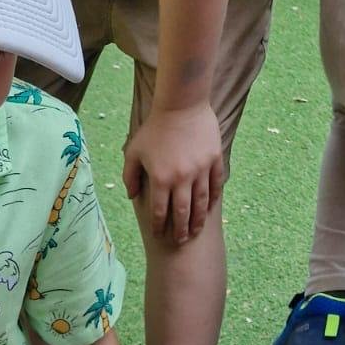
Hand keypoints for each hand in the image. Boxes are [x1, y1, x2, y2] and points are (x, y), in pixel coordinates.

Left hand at [122, 102, 224, 243]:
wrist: (181, 103)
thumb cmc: (155, 127)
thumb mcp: (134, 150)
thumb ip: (129, 175)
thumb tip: (131, 197)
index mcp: (160, 178)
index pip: (159, 211)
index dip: (158, 226)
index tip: (159, 234)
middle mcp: (181, 178)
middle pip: (182, 213)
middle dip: (180, 230)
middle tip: (180, 241)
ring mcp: (200, 169)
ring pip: (201, 203)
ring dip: (198, 220)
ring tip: (195, 231)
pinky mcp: (214, 159)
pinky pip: (215, 184)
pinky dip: (213, 198)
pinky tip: (210, 208)